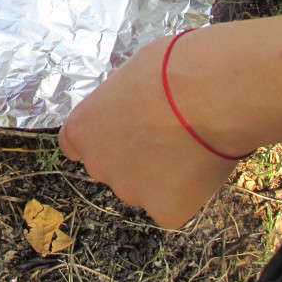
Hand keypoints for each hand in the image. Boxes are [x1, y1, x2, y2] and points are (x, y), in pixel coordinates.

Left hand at [58, 34, 243, 228]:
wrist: (208, 95)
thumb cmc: (169, 70)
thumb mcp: (129, 74)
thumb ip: (119, 99)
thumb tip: (127, 100)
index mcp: (82, 129)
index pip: (73, 145)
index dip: (99, 139)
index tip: (119, 132)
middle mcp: (97, 165)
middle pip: (111, 167)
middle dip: (132, 156)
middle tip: (165, 135)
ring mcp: (129, 191)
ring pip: (143, 187)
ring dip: (159, 174)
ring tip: (189, 147)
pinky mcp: (163, 211)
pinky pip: (171, 205)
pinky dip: (184, 192)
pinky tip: (200, 167)